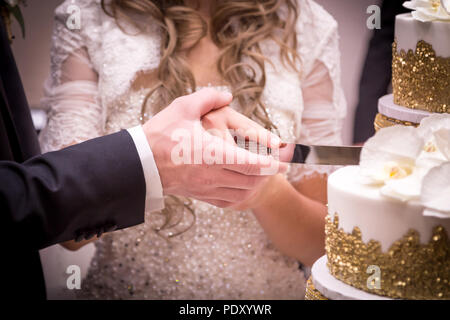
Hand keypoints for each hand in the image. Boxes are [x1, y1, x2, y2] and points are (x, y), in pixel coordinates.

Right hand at [142, 88, 285, 207]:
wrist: (139, 164)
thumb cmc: (160, 135)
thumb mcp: (182, 108)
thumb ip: (208, 98)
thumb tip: (227, 94)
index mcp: (212, 153)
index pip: (251, 163)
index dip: (272, 163)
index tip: (285, 161)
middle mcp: (212, 174)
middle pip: (251, 179)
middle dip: (269, 173)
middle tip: (279, 164)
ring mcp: (206, 187)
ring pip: (242, 191)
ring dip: (257, 183)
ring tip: (264, 173)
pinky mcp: (200, 195)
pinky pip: (228, 200)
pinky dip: (242, 194)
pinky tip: (244, 185)